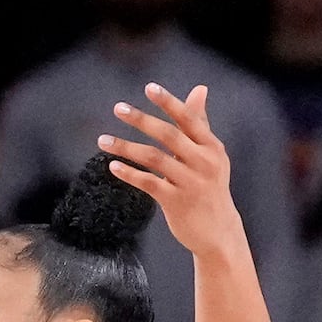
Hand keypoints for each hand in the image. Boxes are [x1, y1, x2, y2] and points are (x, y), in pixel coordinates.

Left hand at [99, 84, 241, 259]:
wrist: (218, 233)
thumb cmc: (210, 189)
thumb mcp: (211, 155)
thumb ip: (200, 124)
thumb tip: (200, 89)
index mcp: (211, 147)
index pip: (188, 119)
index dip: (168, 102)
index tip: (148, 88)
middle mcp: (203, 162)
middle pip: (168, 135)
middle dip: (141, 120)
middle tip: (118, 108)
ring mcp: (189, 182)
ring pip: (154, 158)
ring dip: (126, 147)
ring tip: (103, 140)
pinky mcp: (176, 202)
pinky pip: (149, 183)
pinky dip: (130, 174)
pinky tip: (113, 166)